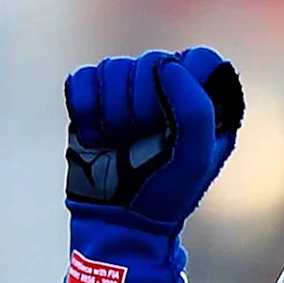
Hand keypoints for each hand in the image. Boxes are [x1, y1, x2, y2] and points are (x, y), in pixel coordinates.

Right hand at [64, 47, 242, 228]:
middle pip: (151, 61)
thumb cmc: (163, 196)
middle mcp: (164, 90)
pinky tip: (94, 135)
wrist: (118, 222)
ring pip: (113, 67)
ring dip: (112, 112)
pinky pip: (82, 79)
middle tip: (140, 142)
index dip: (184, 85)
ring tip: (117, 143)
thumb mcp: (195, 160)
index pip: (199, 59)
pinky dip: (84, 106)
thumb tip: (166, 66)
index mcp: (201, 100)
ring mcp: (125, 94)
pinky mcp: (91, 101)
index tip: (174, 122)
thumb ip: (196, 111)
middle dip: (141, 106)